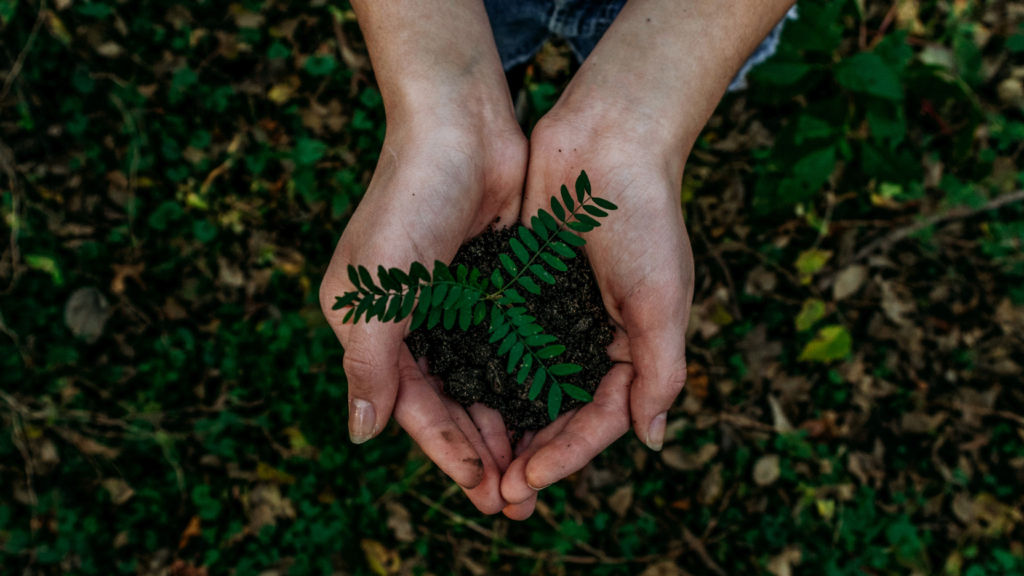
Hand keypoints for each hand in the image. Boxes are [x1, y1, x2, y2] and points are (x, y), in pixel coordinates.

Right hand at [319, 111, 526, 513]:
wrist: (461, 126)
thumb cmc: (409, 201)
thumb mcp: (377, 289)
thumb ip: (369, 363)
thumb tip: (361, 434)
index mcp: (371, 326)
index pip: (411, 405)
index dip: (445, 449)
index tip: (482, 488)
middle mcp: (410, 322)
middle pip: (448, 402)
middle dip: (480, 451)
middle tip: (515, 499)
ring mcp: (453, 305)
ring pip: (481, 382)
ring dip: (505, 425)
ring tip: (536, 469)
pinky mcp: (491, 286)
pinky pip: (508, 347)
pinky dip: (524, 381)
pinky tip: (549, 410)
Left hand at [499, 103, 695, 518]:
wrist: (607, 140)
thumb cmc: (644, 218)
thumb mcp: (662, 300)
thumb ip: (660, 371)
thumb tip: (651, 440)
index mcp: (633, 348)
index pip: (599, 419)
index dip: (567, 455)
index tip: (528, 480)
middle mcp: (592, 339)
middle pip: (559, 413)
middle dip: (531, 454)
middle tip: (496, 492)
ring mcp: (554, 315)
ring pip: (525, 386)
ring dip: (503, 425)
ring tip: (473, 461)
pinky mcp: (521, 289)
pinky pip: (500, 342)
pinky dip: (483, 373)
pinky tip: (456, 399)